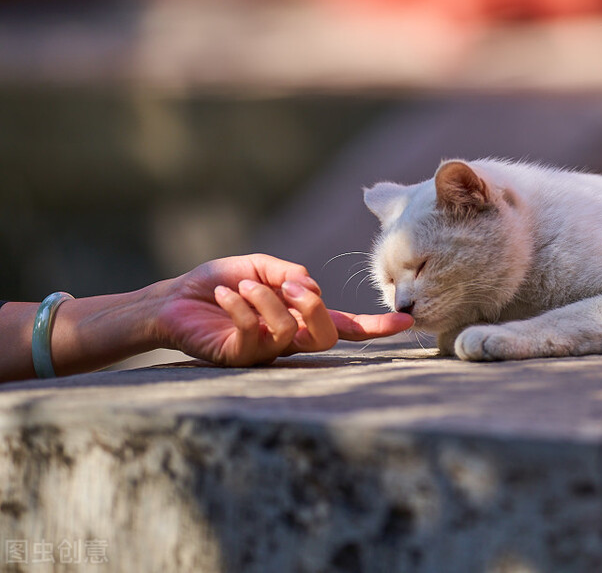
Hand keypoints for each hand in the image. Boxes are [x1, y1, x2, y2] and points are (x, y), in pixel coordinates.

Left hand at [154, 254, 412, 366]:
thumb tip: (309, 287)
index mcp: (299, 319)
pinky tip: (225, 294)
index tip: (406, 322)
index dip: (375, 328)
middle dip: (314, 307)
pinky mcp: (236, 358)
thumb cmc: (217, 284)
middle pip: (324, 337)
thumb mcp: (261, 267)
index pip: (344, 327)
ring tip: (242, 284)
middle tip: (293, 287)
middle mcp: (288, 340)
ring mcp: (264, 353)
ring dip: (268, 300)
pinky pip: (253, 335)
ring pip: (288, 332)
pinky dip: (242, 307)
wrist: (171, 300)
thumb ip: (290, 273)